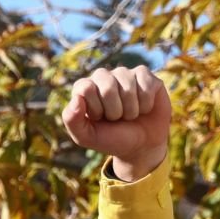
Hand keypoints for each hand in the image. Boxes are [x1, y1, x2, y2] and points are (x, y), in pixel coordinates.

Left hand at [62, 65, 171, 182]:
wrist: (141, 145)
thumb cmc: (111, 138)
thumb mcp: (86, 136)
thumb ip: (72, 120)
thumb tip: (77, 98)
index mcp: (84, 88)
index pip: (86, 89)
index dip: (96, 109)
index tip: (99, 118)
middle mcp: (103, 76)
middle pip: (108, 88)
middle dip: (114, 111)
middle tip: (116, 118)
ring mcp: (125, 73)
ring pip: (128, 89)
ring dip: (130, 111)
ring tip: (129, 115)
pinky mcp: (145, 75)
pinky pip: (147, 87)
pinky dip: (146, 105)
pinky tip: (143, 107)